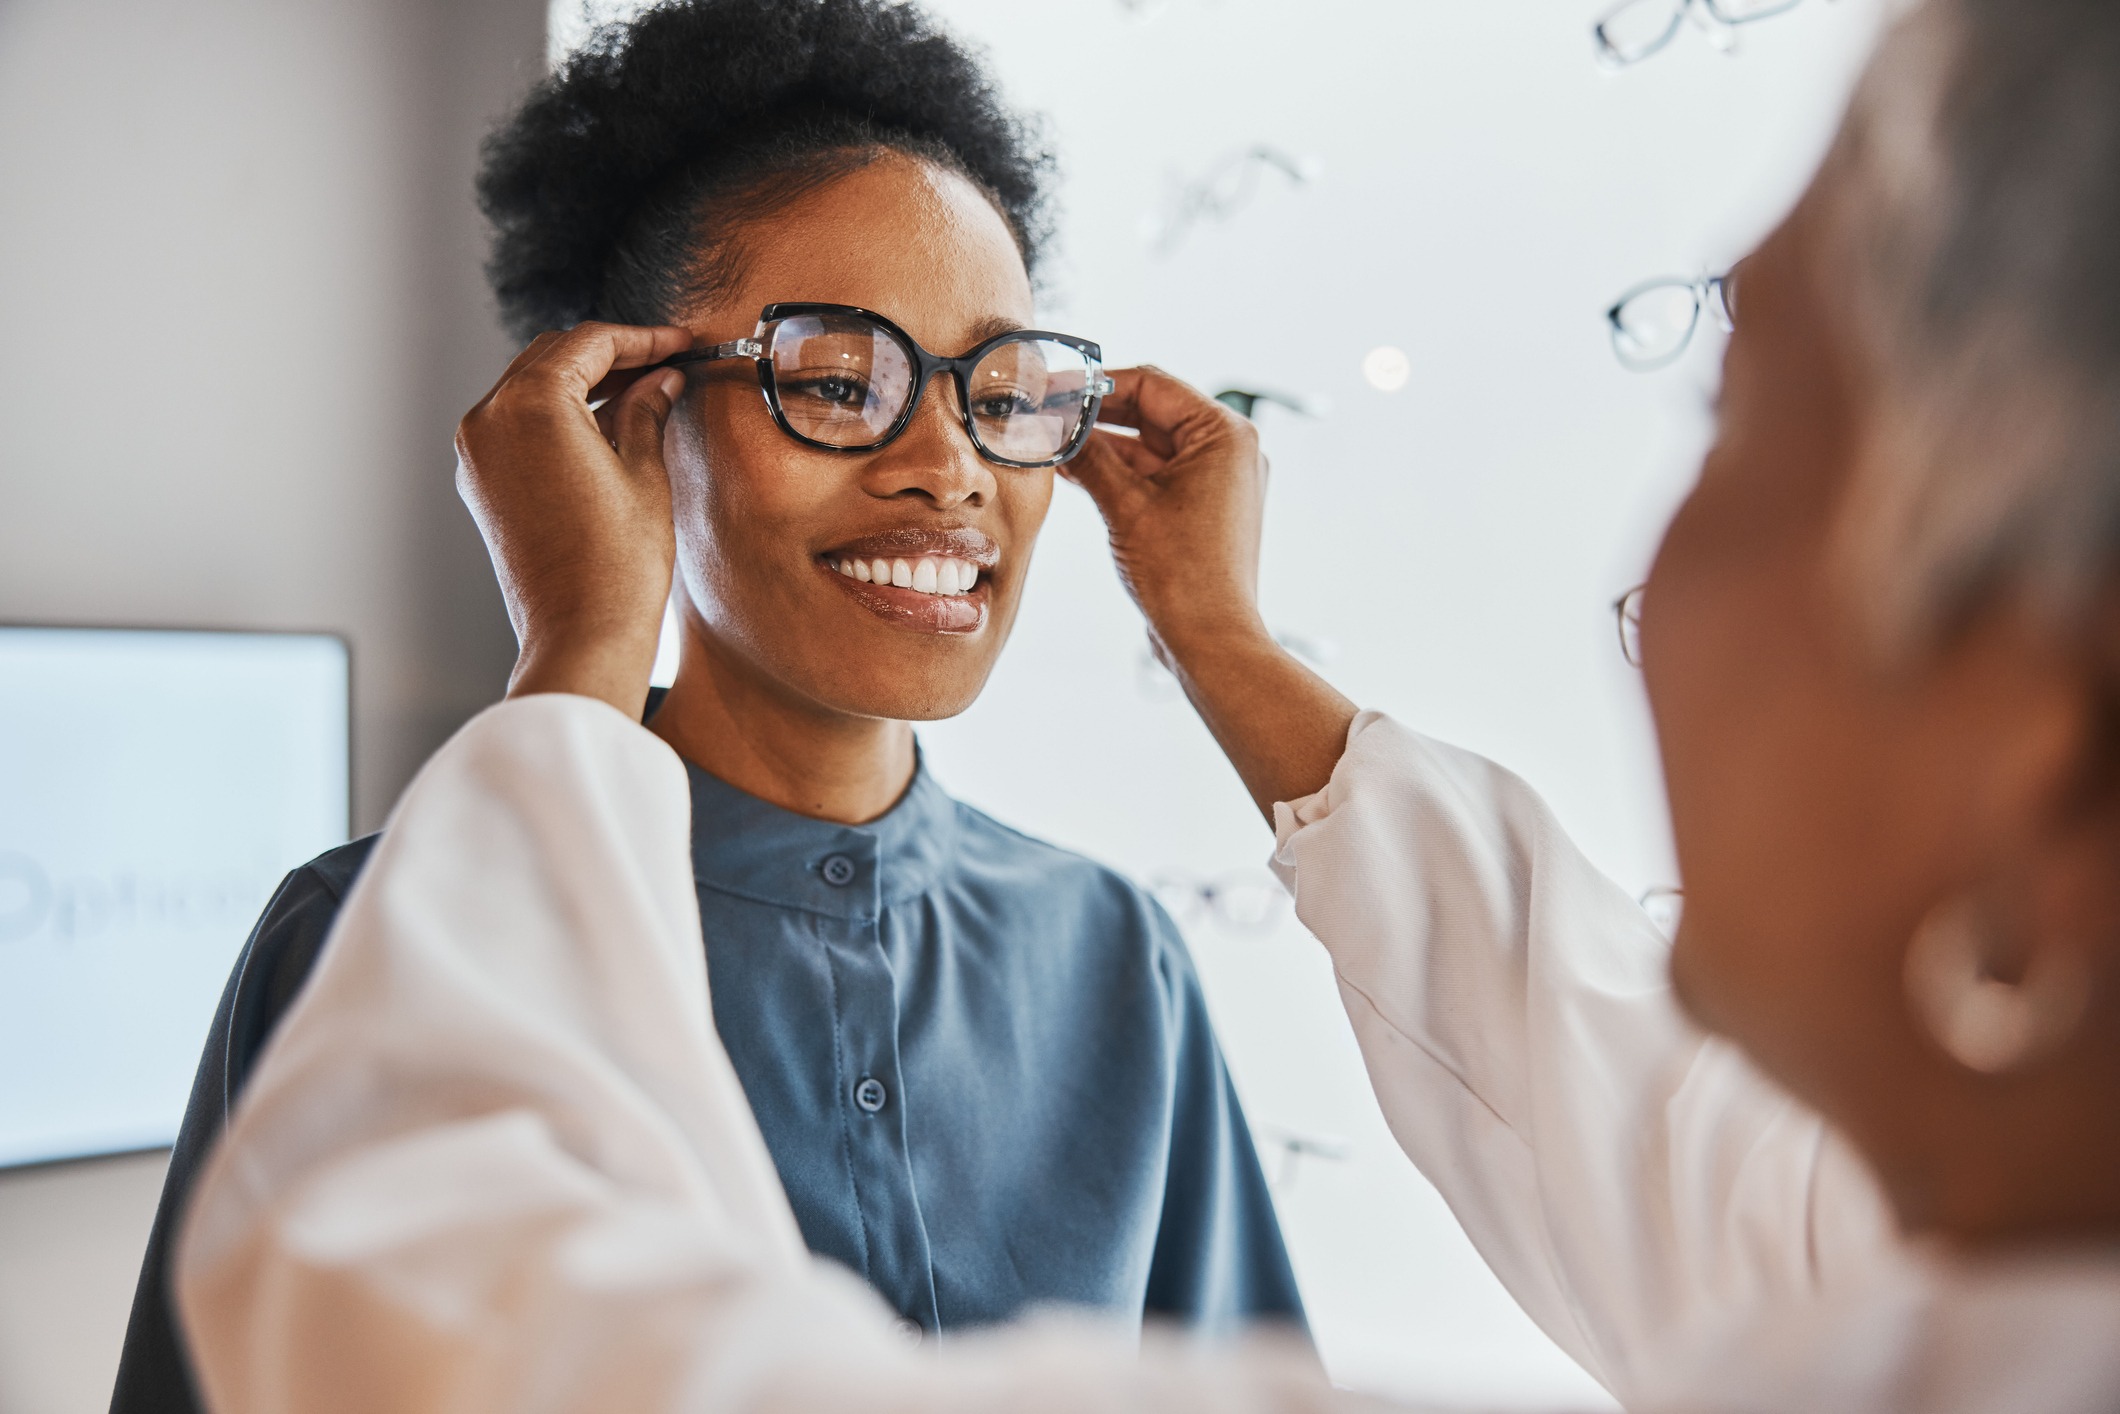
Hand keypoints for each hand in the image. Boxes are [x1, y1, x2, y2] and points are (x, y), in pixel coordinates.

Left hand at [455, 322, 692, 719]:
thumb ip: (647, 411)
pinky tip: (602, 425)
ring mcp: (477, 452)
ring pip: (530, 386)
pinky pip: (516, 424)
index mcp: (531, 404)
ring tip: (640, 391)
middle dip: (610, 354)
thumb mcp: (645, 473)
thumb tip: (661, 380)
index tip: (679, 342)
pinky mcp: (480, 482)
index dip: (642, 338)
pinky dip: (557, 413)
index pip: (589, 343)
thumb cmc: (617, 565)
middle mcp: (490, 419)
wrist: (581, 635)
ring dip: (582, 381)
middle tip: (664, 361)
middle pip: (553, 356)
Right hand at [1065, 366, 1356, 821]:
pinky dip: (1118, 473)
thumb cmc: (1183, 575)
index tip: (1053, 388)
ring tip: (1050, 445)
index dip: (1095, 384)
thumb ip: (1089, 456)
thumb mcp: (1125, 504)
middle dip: (1095, 416)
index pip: (1150, 384)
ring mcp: (1217, 481)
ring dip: (1102, 446)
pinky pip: (1154, 476)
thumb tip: (1056, 425)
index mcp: (1223, 434)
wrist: (1210, 640)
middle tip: (1045, 416)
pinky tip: (1075, 473)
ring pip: (1148, 446)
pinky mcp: (1202, 509)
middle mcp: (1228, 451)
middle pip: (1149, 412)